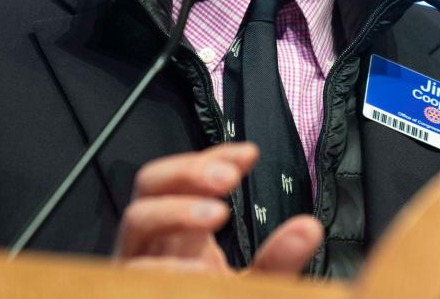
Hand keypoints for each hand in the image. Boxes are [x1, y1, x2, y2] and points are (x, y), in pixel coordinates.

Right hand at [115, 141, 323, 272]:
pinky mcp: (130, 288)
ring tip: (216, 214)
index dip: (214, 156)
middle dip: (188, 171)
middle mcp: (154, 242)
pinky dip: (165, 267)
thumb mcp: (253, 284)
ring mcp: (136, 264)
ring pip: (136, 218)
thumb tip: (308, 228)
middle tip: (227, 177)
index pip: (188, 176)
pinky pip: (133, 270)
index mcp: (180, 233)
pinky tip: (199, 273)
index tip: (249, 154)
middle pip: (150, 183)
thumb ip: (277, 259)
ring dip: (177, 209)